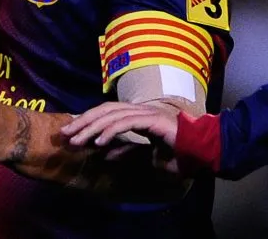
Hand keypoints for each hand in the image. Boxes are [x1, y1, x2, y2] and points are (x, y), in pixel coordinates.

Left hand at [61, 101, 181, 172]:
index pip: (105, 113)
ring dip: (91, 128)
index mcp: (135, 115)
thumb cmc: (178, 151)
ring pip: (110, 116)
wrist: (203, 150)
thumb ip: (128, 151)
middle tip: (64, 134)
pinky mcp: (152, 120)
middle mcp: (138, 110)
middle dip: (82, 122)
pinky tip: (98, 142)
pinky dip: (110, 132)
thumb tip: (106, 156)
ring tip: (76, 140)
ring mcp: (145, 113)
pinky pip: (126, 123)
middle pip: (102, 111)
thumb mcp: (146, 154)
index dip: (86, 121)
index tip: (70, 132)